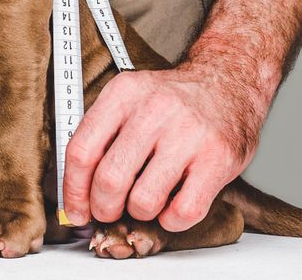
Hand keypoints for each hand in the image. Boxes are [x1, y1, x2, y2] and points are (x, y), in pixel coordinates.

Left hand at [61, 66, 266, 231]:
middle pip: (109, 179)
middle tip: (110, 210)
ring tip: (147, 200)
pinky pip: (183, 212)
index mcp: (124, 93)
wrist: (228, 81)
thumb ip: (100, 136)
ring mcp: (188, 134)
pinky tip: (172, 206)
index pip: (81, 151)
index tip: (77, 209)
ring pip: (144, 201)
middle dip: (104, 207)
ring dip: (139, 213)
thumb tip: (75, 191)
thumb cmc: (173, 100)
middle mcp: (155, 110)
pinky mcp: (217, 158)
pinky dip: (171, 221)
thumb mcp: (130, 98)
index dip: (73, 190)